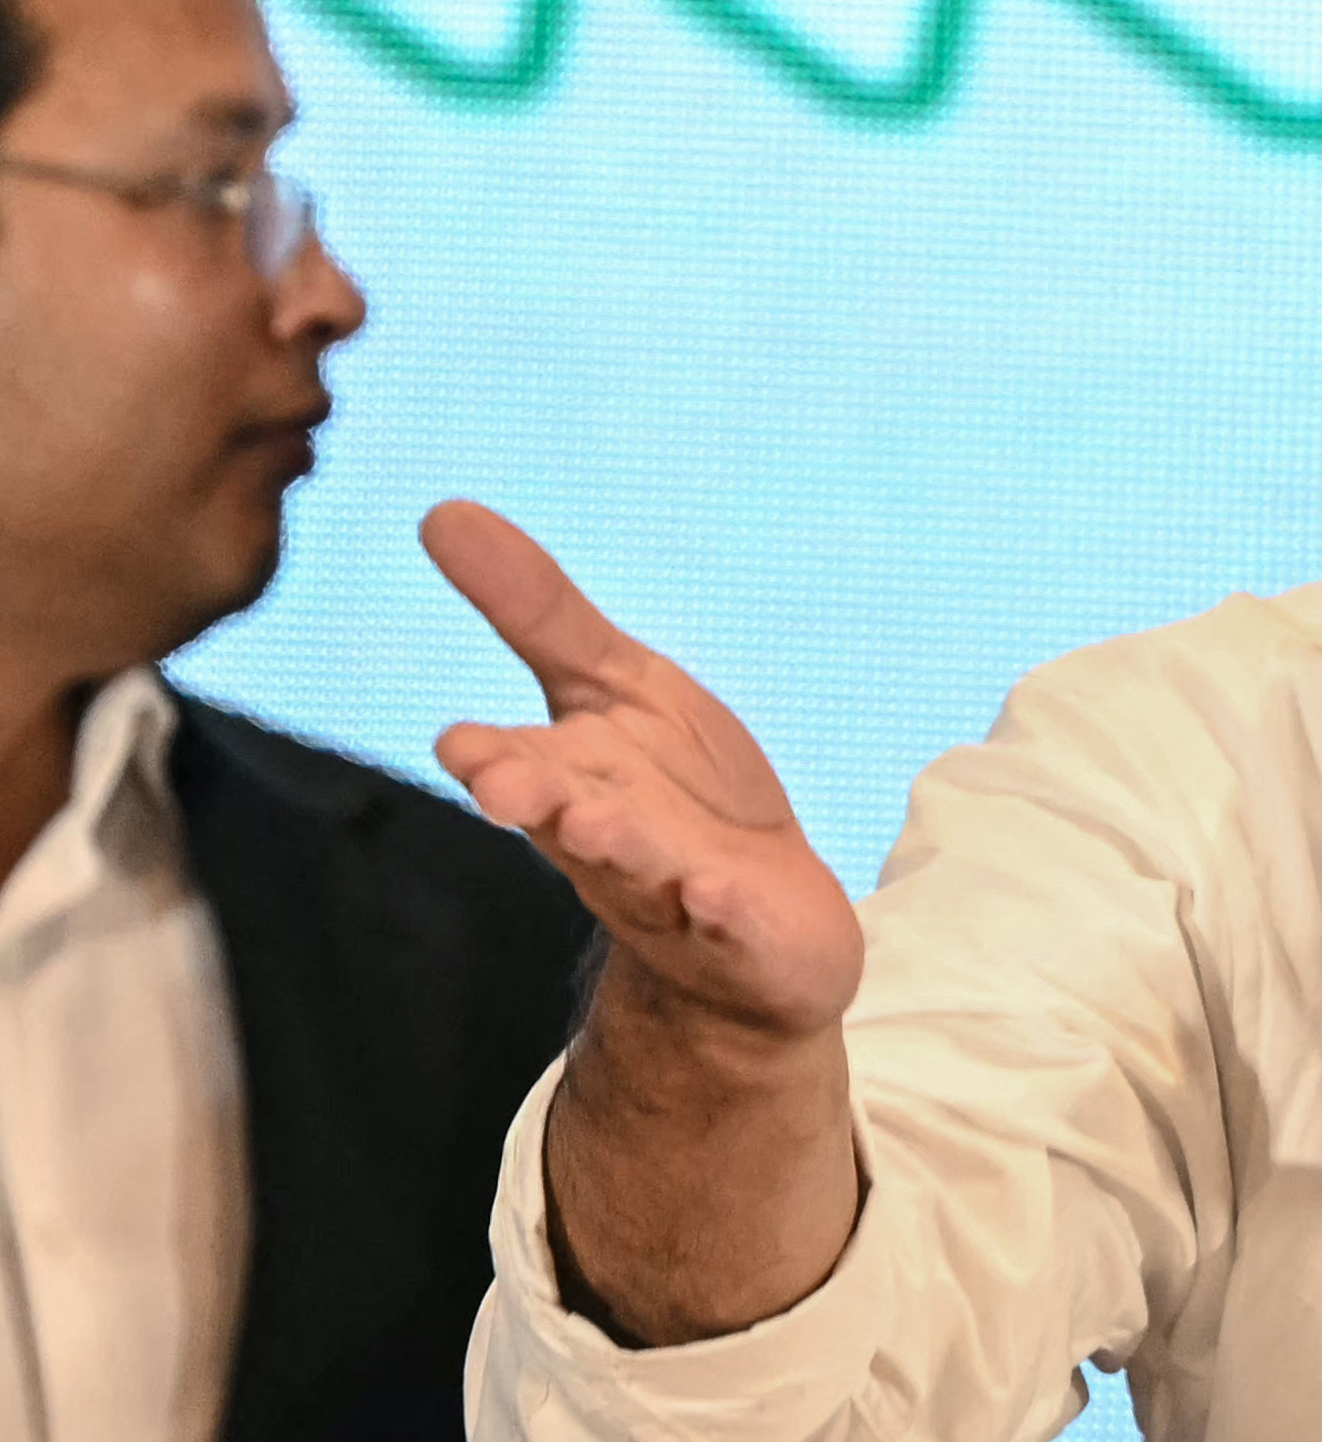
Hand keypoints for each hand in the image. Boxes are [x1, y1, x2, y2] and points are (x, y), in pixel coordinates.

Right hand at [426, 501, 862, 1043]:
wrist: (761, 922)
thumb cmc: (679, 794)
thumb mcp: (618, 686)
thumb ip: (537, 613)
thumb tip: (441, 511)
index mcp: (570, 777)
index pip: (514, 764)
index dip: (490, 756)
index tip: (460, 742)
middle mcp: (608, 838)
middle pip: (561, 817)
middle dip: (534, 801)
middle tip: (501, 786)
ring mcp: (672, 890)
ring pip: (636, 869)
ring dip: (614, 846)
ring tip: (589, 824)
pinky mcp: (740, 930)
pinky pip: (728, 923)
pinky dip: (720, 909)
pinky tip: (716, 893)